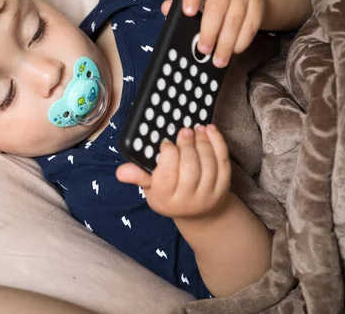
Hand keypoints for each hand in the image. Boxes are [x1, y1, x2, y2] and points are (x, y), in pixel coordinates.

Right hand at [116, 125, 230, 218]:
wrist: (200, 214)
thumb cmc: (170, 195)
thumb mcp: (151, 189)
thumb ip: (138, 177)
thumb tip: (121, 171)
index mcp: (165, 199)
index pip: (167, 175)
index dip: (168, 154)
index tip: (166, 143)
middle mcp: (188, 200)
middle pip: (190, 168)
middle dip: (187, 145)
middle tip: (184, 131)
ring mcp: (208, 194)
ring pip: (208, 163)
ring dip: (202, 142)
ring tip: (196, 129)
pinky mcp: (224, 187)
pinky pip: (222, 161)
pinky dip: (217, 142)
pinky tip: (210, 131)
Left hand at [161, 0, 267, 67]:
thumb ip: (179, 5)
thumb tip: (166, 9)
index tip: (188, 13)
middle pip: (218, 4)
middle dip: (210, 30)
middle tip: (203, 50)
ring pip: (235, 17)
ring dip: (226, 42)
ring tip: (218, 60)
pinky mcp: (257, 4)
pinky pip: (251, 25)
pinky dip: (241, 41)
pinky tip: (233, 52)